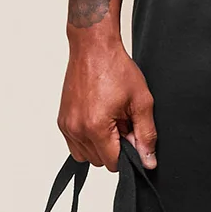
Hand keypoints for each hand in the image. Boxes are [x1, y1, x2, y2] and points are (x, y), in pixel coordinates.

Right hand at [58, 30, 156, 169]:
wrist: (93, 48)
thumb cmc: (116, 69)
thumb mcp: (141, 102)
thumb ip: (146, 135)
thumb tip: (148, 161)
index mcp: (96, 127)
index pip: (113, 163)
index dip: (128, 153)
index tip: (132, 133)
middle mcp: (77, 129)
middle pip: (100, 162)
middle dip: (114, 148)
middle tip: (122, 122)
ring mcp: (67, 126)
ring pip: (86, 156)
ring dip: (100, 145)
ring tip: (110, 120)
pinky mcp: (62, 121)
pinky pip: (75, 144)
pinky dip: (88, 138)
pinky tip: (98, 118)